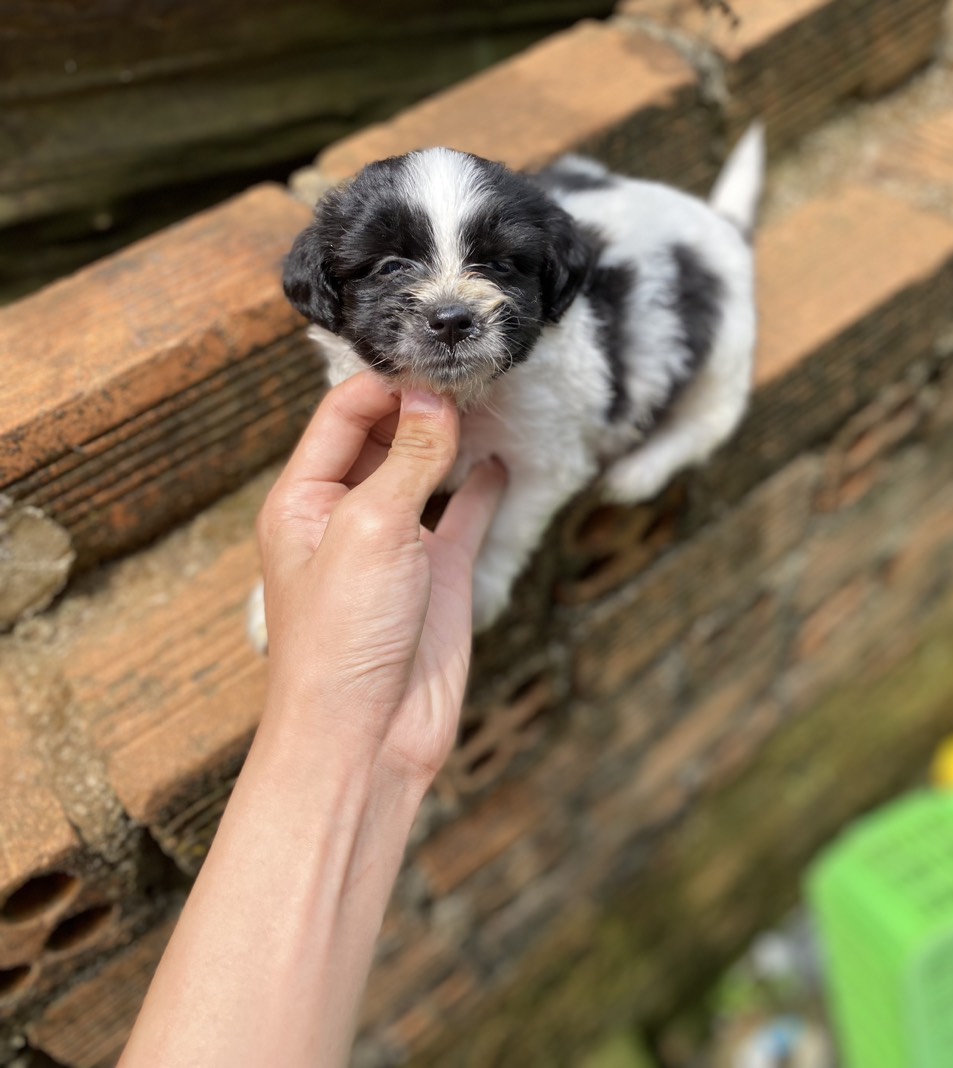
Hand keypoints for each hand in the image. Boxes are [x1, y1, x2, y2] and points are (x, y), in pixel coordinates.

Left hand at [255, 371, 505, 783]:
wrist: (367, 739)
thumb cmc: (343, 640)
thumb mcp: (371, 529)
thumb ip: (407, 457)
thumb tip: (436, 396)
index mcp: (304, 498)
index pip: (343, 413)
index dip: (388, 382)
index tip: (437, 361)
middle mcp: (347, 513)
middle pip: (385, 434)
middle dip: (423, 401)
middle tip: (472, 370)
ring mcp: (396, 543)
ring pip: (427, 468)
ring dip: (454, 435)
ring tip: (490, 395)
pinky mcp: (437, 574)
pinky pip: (463, 514)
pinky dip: (483, 484)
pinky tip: (500, 457)